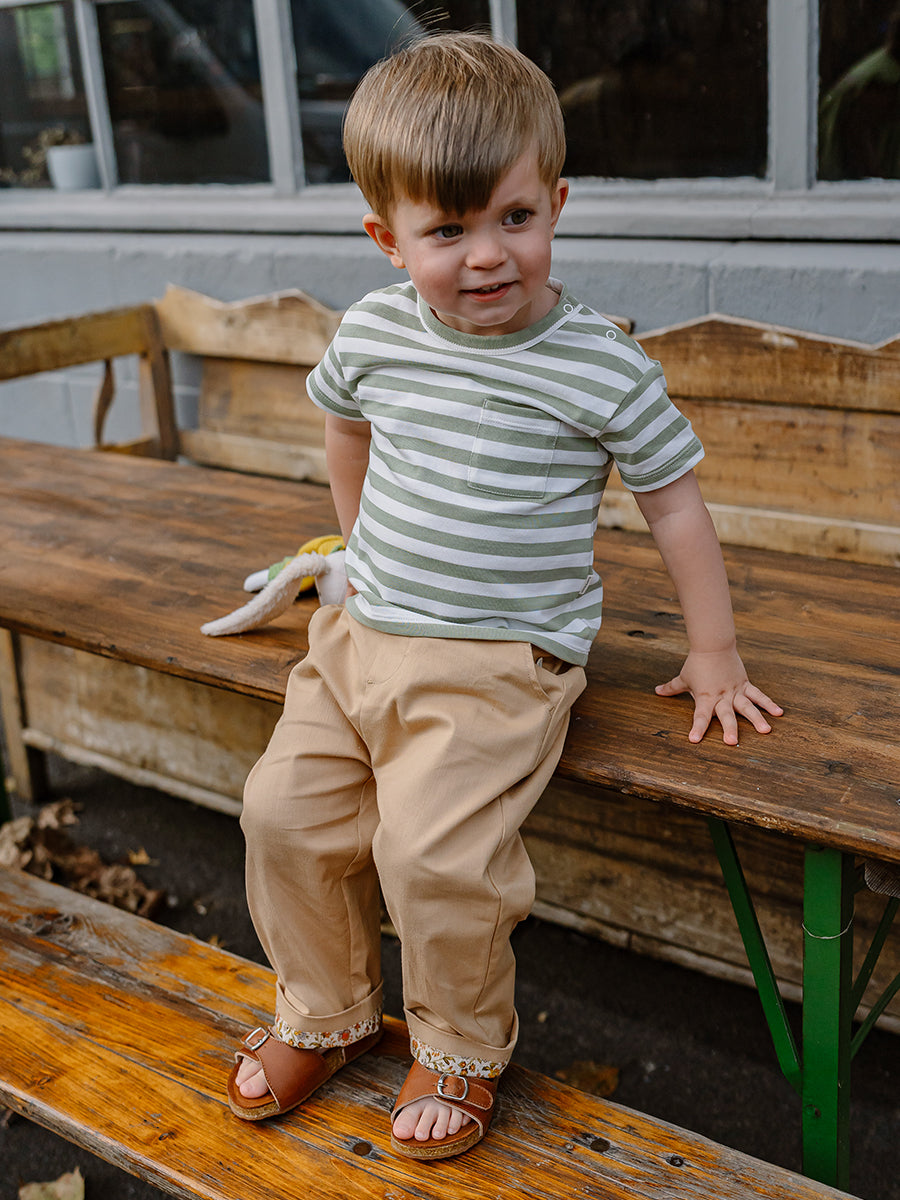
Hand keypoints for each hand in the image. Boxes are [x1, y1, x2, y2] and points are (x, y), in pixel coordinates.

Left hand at [655, 646, 782, 744]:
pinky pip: (758, 695)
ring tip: (765, 731)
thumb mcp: (683, 678)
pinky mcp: (745, 684)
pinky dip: (769, 703)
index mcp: (705, 697)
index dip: (697, 727)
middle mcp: (721, 696)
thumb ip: (671, 688)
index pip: (700, 715)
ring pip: (747, 706)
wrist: (713, 645)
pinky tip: (779, 713)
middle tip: (732, 741)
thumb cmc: (697, 663)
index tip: (694, 739)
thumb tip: (656, 691)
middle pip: (725, 714)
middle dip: (729, 728)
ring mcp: (735, 690)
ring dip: (756, 718)